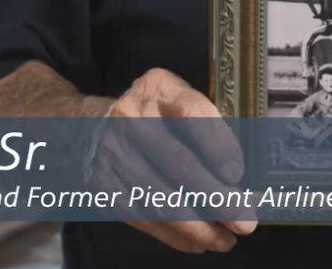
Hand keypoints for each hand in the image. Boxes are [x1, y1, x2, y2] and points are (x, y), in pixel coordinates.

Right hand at [90, 68, 256, 254]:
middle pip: (178, 164)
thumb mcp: (176, 98)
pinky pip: (143, 218)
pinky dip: (174, 236)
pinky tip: (197, 243)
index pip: (193, 114)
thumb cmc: (151, 113)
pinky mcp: (102, 186)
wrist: (87, 126)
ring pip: (161, 200)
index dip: (218, 146)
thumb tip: (238, 176)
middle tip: (244, 221)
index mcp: (159, 88)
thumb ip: (206, 123)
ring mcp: (112, 153)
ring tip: (226, 240)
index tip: (237, 174)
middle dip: (216, 198)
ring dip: (199, 227)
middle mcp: (131, 117)